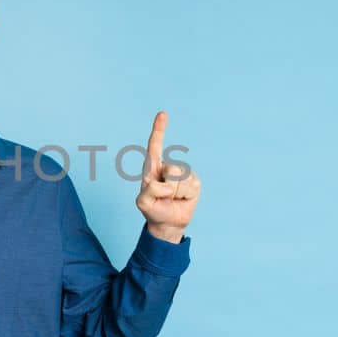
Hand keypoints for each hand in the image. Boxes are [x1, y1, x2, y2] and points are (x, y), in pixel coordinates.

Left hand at [135, 111, 200, 242]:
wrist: (169, 223)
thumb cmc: (153, 209)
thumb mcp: (143, 202)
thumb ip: (149, 191)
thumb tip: (167, 184)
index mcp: (152, 167)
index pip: (155, 145)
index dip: (159, 129)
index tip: (163, 114)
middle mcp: (168, 167)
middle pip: (171, 169)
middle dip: (166, 187)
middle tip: (163, 197)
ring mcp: (182, 174)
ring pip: (181, 180)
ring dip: (175, 194)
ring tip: (171, 199)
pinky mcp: (194, 182)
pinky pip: (191, 187)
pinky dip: (185, 197)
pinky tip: (182, 199)